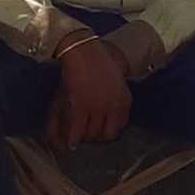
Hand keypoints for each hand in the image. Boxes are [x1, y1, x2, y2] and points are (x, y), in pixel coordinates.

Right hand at [52, 33, 134, 149]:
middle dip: (95, 138)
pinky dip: (73, 138)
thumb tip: (112, 112)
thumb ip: (118, 97)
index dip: (108, 133)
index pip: (119, 127)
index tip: (100, 133)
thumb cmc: (99, 60)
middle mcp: (113, 107)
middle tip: (87, 137)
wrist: (83, 51)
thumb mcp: (118, 80)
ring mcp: (98, 108)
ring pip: (91, 134)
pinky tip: (70, 143)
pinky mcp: (81, 107)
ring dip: (84, 138)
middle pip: (105, 134)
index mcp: (124, 100)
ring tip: (78, 139)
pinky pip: (77, 130)